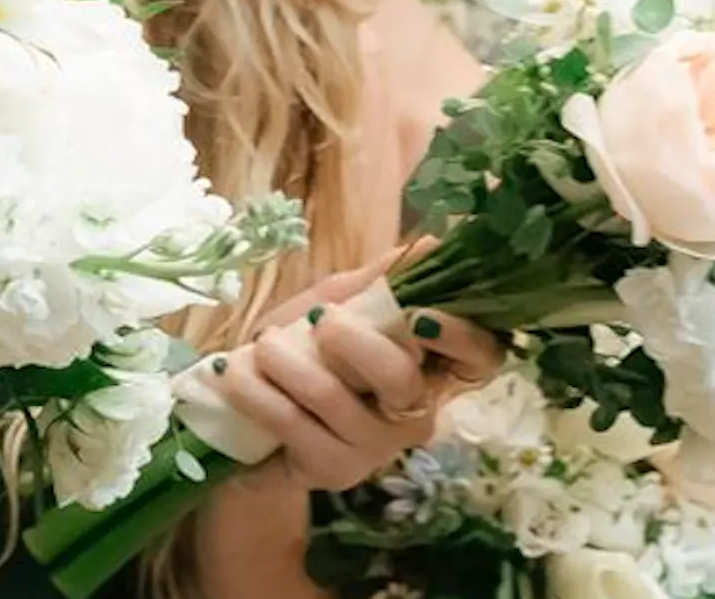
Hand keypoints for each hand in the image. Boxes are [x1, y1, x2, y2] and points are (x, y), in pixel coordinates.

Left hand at [205, 256, 499, 492]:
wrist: (243, 417)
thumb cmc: (302, 354)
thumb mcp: (338, 305)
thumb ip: (381, 280)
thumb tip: (434, 245)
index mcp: (428, 368)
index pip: (480, 358)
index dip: (462, 335)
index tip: (419, 312)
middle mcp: (414, 413)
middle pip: (402, 377)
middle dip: (349, 339)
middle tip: (318, 321)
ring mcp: (376, 448)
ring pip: (333, 396)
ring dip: (282, 358)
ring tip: (261, 347)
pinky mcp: (333, 469)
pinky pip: (290, 421)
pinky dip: (252, 387)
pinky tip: (234, 374)